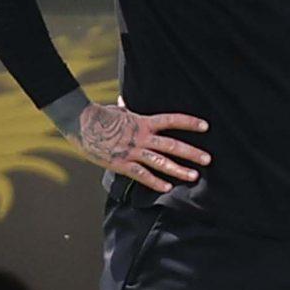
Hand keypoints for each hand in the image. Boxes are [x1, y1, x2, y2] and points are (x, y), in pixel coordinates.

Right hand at [74, 101, 209, 193]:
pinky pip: (141, 174)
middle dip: (191, 152)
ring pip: (160, 162)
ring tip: (194, 176)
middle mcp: (142, 137)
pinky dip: (154, 182)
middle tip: (208, 159)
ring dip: (179, 169)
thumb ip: (125, 109)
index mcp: (143, 122)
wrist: (81, 123)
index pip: (171, 120)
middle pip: (172, 145)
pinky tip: (166, 188)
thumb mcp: (116, 111)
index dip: (189, 123)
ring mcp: (132, 151)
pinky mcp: (121, 163)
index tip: (205, 126)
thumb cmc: (98, 116)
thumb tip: (123, 101)